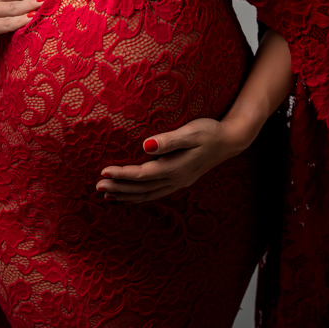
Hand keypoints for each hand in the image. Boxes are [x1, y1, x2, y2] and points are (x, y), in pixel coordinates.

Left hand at [95, 117, 249, 202]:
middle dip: (119, 188)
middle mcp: (175, 179)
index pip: (142, 175)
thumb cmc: (209, 131)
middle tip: (98, 186)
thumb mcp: (191, 132)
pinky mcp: (180, 180)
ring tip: (107, 194)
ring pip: (147, 194)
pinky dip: (139, 196)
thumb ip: (168, 140)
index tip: (104, 172)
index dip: (122, 175)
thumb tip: (145, 146)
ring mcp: (178, 182)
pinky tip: (130, 194)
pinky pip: (155, 193)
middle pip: (141, 189)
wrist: (230, 141)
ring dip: (127, 195)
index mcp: (175, 168)